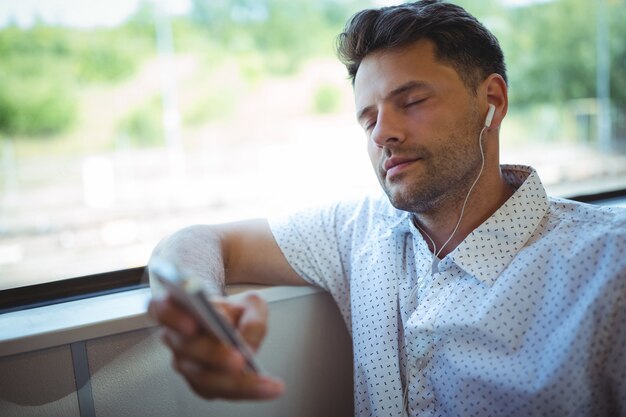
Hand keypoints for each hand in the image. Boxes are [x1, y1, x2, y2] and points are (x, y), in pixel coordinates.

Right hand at [148, 292, 284, 399]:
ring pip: (203, 376)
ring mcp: (184, 363)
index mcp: (179, 308)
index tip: (192, 324)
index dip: (174, 317)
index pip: (163, 309)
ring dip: (235, 380)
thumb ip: (252, 318)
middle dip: (214, 355)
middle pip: (187, 348)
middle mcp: (176, 337)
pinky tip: (267, 387)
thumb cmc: (232, 311)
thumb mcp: (250, 304)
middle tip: (239, 359)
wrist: (230, 325)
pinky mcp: (198, 383)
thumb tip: (247, 344)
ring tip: (264, 381)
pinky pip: (218, 390)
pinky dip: (244, 390)